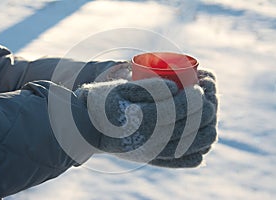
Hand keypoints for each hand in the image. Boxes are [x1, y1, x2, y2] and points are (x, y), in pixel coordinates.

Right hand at [75, 69, 217, 167]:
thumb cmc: (104, 104)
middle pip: (189, 129)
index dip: (194, 98)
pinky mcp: (153, 159)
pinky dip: (198, 151)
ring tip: (209, 114)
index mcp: (141, 122)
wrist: (90, 129)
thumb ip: (149, 87)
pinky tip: (203, 141)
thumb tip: (176, 87)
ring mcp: (153, 153)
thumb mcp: (121, 89)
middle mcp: (150, 142)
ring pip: (191, 147)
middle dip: (206, 111)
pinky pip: (183, 161)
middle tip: (209, 96)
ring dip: (207, 129)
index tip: (201, 86)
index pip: (178, 111)